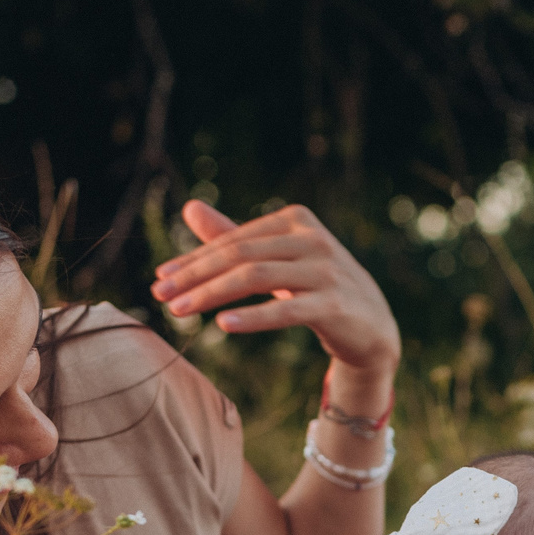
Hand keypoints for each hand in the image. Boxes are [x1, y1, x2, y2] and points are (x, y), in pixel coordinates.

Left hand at [150, 200, 402, 389]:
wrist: (372, 326)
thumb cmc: (317, 289)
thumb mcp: (276, 260)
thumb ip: (234, 236)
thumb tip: (189, 208)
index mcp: (296, 220)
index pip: (234, 240)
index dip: (194, 259)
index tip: (162, 279)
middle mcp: (312, 239)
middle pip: (241, 255)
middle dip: (196, 276)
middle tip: (161, 296)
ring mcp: (326, 271)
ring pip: (257, 277)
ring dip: (212, 295)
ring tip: (179, 312)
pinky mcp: (334, 305)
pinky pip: (286, 310)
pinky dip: (253, 317)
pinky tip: (223, 325)